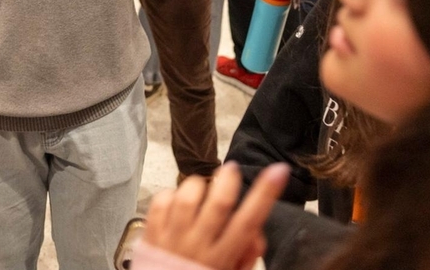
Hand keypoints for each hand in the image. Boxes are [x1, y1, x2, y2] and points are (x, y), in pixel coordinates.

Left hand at [140, 163, 289, 269]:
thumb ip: (246, 253)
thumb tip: (257, 230)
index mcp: (222, 258)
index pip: (249, 221)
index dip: (265, 194)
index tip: (278, 171)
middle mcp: (198, 247)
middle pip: (218, 203)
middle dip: (228, 179)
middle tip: (231, 170)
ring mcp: (172, 240)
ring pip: (187, 197)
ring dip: (197, 185)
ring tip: (201, 188)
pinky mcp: (151, 234)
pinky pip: (161, 201)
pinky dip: (170, 194)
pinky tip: (176, 201)